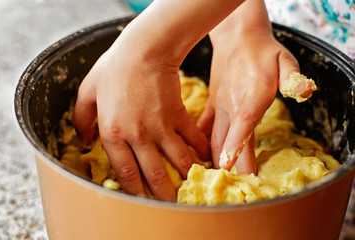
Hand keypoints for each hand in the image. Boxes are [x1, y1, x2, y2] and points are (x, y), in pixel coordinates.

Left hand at [72, 25, 209, 199]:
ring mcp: (162, 127)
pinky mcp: (179, 116)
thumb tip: (85, 141)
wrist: (145, 49)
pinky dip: (201, 150)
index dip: (135, 192)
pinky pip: (193, 138)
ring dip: (184, 177)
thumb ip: (81, 119)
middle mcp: (139, 135)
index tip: (142, 202)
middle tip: (169, 204)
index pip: (126, 172)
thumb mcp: (87, 92)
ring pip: (177, 161)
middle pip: (154, 174)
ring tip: (189, 188)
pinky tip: (206, 159)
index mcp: (113, 133)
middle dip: (163, 195)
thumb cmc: (114, 69)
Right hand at [197, 0, 311, 172]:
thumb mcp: (286, 59)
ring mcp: (217, 106)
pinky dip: (200, 146)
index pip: (243, 128)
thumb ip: (294, 77)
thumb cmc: (264, 52)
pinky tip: (200, 160)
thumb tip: (306, 92)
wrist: (237, 38)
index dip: (238, 152)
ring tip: (216, 182)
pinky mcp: (211, 105)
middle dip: (230, 167)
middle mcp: (230, 105)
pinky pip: (201, 129)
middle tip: (234, 190)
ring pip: (210, 139)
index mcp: (250, 97)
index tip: (236, 173)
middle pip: (225, 141)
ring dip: (214, 161)